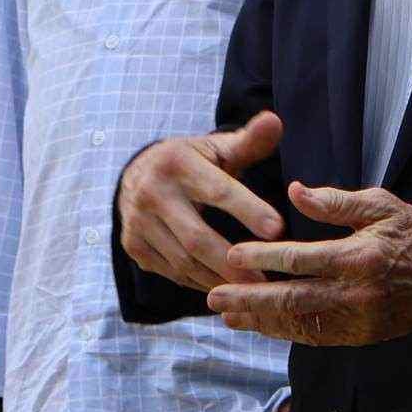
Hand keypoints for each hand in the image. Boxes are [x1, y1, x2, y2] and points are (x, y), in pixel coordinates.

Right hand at [117, 114, 288, 289]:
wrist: (137, 175)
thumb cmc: (193, 162)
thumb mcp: (218, 148)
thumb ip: (249, 140)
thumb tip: (275, 121)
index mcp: (177, 163)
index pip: (218, 190)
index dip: (248, 210)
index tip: (277, 230)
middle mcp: (151, 192)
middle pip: (196, 237)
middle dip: (232, 262)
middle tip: (266, 280)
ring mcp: (138, 222)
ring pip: (183, 261)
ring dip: (218, 280)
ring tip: (250, 290)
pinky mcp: (134, 246)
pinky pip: (171, 272)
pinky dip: (200, 283)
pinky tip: (225, 288)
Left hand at [203, 185, 411, 344]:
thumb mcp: (380, 205)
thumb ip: (336, 202)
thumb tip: (296, 192)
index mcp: (358, 257)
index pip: (300, 259)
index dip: (263, 258)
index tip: (233, 255)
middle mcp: (355, 293)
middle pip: (291, 299)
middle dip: (249, 299)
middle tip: (214, 297)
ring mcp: (358, 319)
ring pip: (299, 323)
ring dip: (260, 320)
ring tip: (228, 315)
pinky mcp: (360, 334)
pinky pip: (316, 335)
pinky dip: (285, 332)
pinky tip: (263, 326)